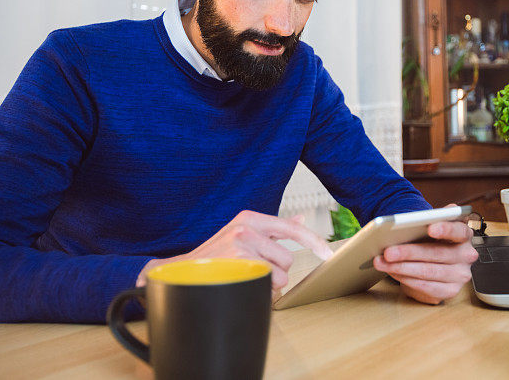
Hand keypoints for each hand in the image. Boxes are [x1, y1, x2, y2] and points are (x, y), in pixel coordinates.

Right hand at [136, 210, 332, 291]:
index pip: (291, 228)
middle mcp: (246, 228)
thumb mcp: (242, 234)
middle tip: (253, 272)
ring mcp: (241, 246)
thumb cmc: (214, 257)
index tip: (328, 253)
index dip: (314, 241)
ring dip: (267, 284)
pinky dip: (259, 291)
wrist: (180, 273)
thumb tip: (300, 217)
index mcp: (249, 219)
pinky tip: (241, 285)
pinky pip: (266, 285)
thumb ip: (273, 228)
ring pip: (279, 275)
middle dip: (276, 272)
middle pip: (287, 259)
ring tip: (245, 279)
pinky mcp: (237, 264)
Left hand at [372, 211, 477, 304]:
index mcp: (464, 234)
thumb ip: (428, 220)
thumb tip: (410, 220)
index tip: (430, 228)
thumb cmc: (432, 240)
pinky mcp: (451, 290)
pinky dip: (406, 279)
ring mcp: (460, 274)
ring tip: (383, 263)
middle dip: (408, 252)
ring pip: (428, 272)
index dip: (445, 229)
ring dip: (402, 268)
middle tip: (388, 252)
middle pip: (437, 253)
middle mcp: (466, 255)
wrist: (435, 261)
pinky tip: (393, 273)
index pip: (459, 230)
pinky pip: (426, 287)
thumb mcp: (432, 226)